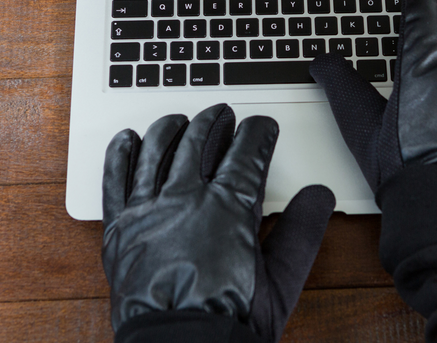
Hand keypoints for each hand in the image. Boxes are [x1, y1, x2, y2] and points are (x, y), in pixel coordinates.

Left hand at [101, 103, 335, 341]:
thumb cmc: (229, 320)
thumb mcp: (281, 282)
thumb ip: (302, 232)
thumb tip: (320, 196)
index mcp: (229, 207)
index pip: (247, 152)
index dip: (258, 133)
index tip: (262, 126)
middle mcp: (186, 198)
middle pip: (200, 141)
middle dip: (215, 121)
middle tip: (223, 115)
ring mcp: (150, 209)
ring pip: (157, 149)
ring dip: (171, 128)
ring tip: (179, 120)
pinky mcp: (120, 227)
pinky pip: (116, 178)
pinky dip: (121, 153)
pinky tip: (128, 139)